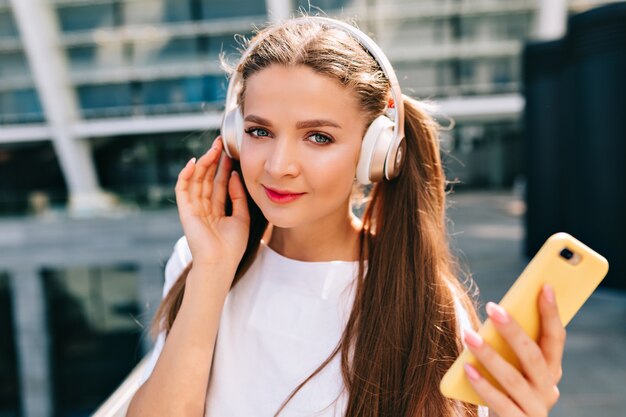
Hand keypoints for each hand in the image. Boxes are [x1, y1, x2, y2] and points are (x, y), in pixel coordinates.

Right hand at [175, 137, 249, 271]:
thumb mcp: (242, 217)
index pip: (218, 183)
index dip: (223, 167)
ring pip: (196, 180)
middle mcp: (203, 207)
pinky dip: (186, 175)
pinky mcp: (185, 211)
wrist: (220, 263)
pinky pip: (183, 189)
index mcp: (216, 210)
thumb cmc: (232, 246)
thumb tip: (233, 175)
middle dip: (213, 160)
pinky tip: (194, 163)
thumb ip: (238, 196)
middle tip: (220, 143)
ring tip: (213, 149)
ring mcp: (193, 208)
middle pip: (206, 178)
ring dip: (203, 163)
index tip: (230, 152)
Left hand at [462, 285, 565, 416]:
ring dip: (490, 355)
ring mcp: (534, 408)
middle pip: (533, 356)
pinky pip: (501, 403)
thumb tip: (497, 311)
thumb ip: (512, 344)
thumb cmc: (505, 386)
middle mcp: (547, 389)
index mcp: (551, 369)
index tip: (544, 287)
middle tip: (493, 308)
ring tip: (468, 335)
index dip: (552, 313)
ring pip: (514, 379)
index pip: (556, 338)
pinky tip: (467, 369)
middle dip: (514, 331)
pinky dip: (483, 385)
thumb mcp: (514, 365)